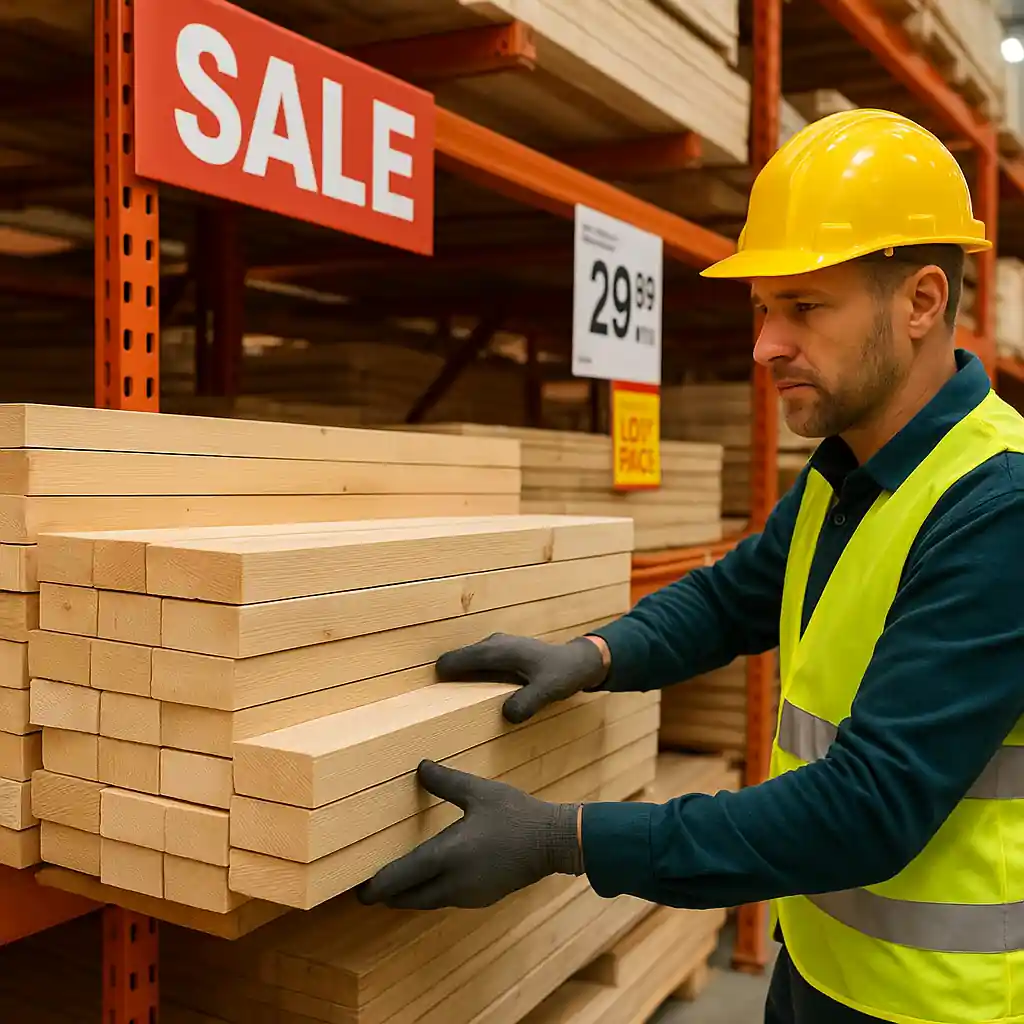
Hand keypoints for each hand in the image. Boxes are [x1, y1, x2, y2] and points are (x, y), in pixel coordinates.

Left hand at [356, 760, 582, 909]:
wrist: (553, 841)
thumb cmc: (516, 814)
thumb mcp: (479, 792)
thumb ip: (445, 782)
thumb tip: (420, 767)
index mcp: (448, 856)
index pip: (401, 878)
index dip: (377, 887)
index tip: (360, 891)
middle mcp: (454, 883)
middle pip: (409, 898)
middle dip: (389, 895)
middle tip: (370, 889)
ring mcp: (469, 895)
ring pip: (428, 901)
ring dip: (410, 895)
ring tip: (396, 882)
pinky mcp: (481, 898)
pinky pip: (445, 900)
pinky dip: (431, 893)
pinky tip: (431, 879)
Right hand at [435, 634, 608, 722]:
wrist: (578, 661)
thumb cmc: (562, 674)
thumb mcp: (548, 691)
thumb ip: (528, 702)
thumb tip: (506, 715)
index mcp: (499, 650)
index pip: (461, 659)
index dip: (443, 671)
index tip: (428, 688)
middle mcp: (494, 643)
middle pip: (460, 657)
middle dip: (446, 672)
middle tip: (429, 696)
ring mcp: (497, 645)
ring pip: (468, 658)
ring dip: (458, 672)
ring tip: (446, 695)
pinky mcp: (501, 651)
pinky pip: (478, 661)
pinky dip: (470, 672)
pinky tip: (471, 690)